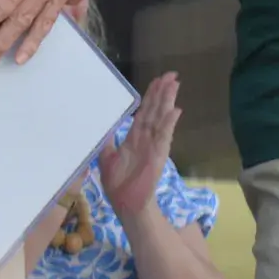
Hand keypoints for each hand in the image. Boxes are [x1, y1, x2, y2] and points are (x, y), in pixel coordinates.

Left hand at [100, 72, 181, 218]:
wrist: (126, 203)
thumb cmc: (117, 184)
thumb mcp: (105, 159)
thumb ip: (107, 142)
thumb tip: (103, 128)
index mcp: (134, 138)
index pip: (144, 112)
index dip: (150, 97)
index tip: (157, 81)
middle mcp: (146, 138)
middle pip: (155, 110)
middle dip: (162, 92)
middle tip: (171, 75)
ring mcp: (154, 145)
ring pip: (161, 118)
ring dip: (167, 101)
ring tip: (175, 84)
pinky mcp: (158, 154)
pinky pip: (164, 136)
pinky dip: (170, 123)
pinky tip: (175, 110)